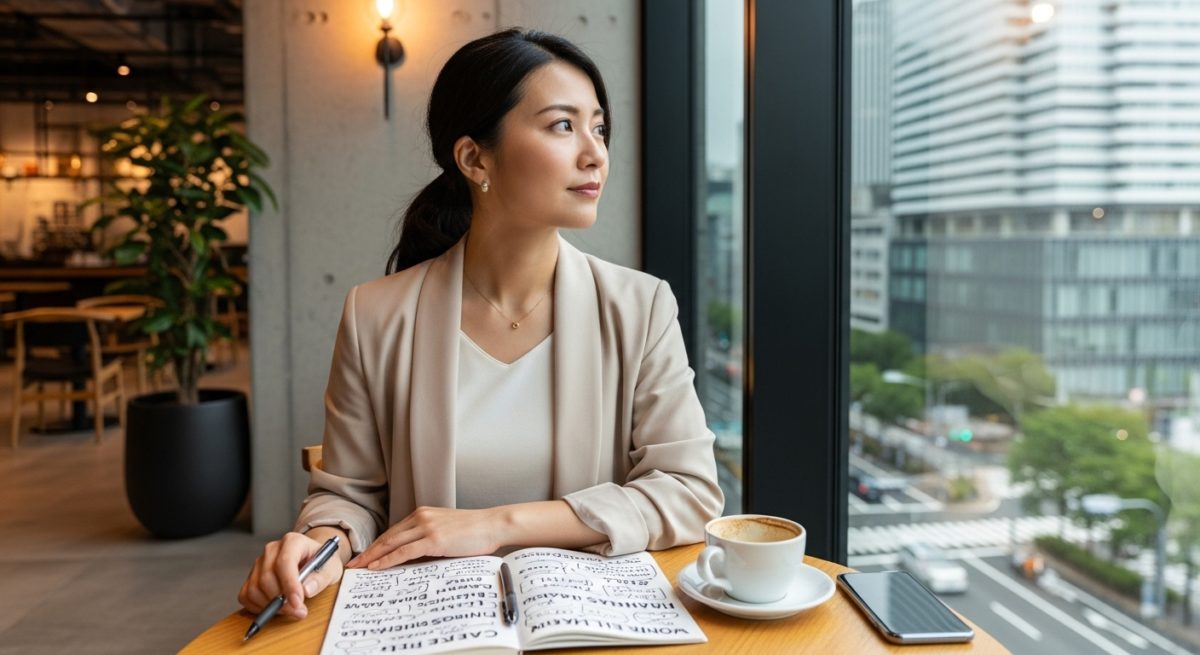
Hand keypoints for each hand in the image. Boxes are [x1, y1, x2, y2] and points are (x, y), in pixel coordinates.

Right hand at [238, 532, 344, 619]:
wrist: (312, 559)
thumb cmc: (321, 562)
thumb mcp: (331, 568)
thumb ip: (321, 578)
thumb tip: (306, 590)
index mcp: (293, 541)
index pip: (285, 562)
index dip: (290, 585)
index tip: (297, 603)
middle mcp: (272, 549)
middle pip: (267, 577)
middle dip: (282, 600)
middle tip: (299, 611)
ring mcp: (259, 563)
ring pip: (255, 588)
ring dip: (271, 606)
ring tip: (290, 609)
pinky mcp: (251, 576)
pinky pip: (246, 595)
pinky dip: (258, 607)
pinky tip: (275, 608)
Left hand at [347, 506, 502, 569]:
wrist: (493, 524)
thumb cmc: (476, 531)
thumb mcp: (447, 531)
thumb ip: (430, 539)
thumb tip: (415, 557)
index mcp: (424, 514)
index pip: (394, 531)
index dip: (377, 545)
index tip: (366, 555)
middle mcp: (422, 517)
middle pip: (388, 536)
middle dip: (369, 551)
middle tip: (354, 563)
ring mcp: (427, 527)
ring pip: (392, 543)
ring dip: (373, 556)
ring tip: (359, 568)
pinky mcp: (434, 538)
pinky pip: (404, 551)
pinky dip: (388, 559)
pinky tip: (378, 567)